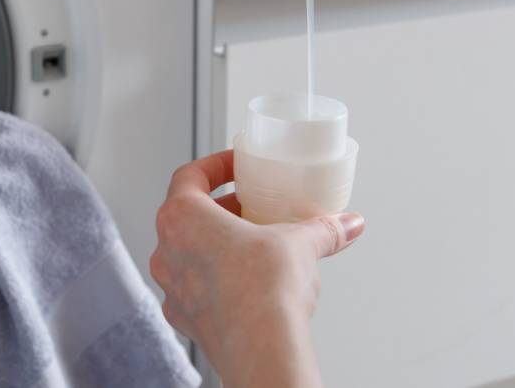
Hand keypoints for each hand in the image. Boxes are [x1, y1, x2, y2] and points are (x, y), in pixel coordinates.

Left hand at [151, 150, 364, 387]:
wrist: (261, 347)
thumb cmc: (263, 290)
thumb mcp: (300, 243)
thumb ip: (323, 229)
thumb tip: (347, 224)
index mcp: (182, 218)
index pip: (189, 176)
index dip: (214, 167)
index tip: (235, 167)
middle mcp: (167, 251)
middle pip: (187, 215)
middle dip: (221, 209)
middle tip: (250, 206)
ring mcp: (173, 288)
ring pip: (189, 254)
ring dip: (216, 245)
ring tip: (253, 246)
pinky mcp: (186, 319)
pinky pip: (196, 290)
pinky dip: (218, 281)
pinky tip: (247, 285)